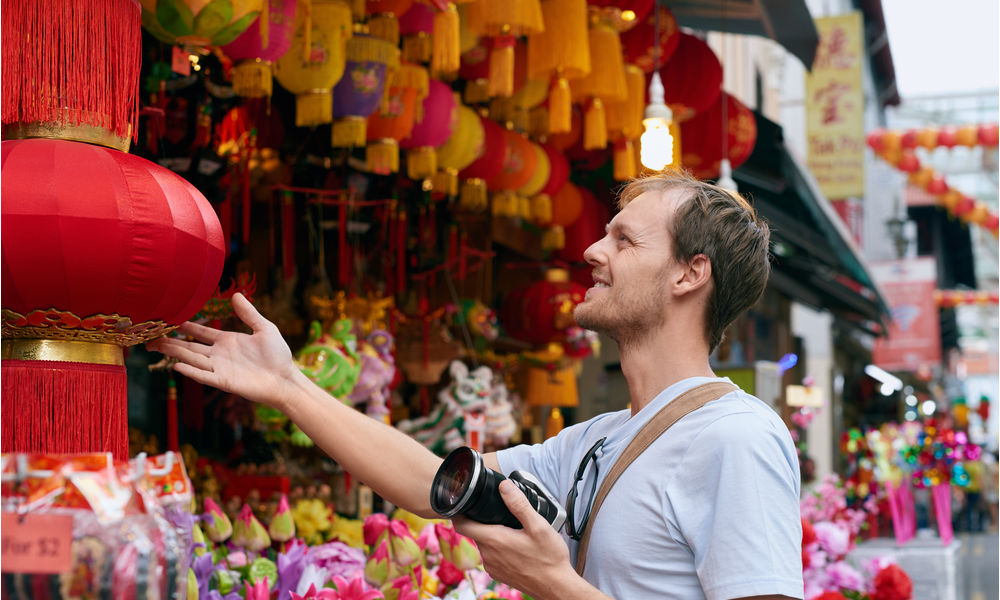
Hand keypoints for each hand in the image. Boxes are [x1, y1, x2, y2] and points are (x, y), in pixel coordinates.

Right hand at [146, 293, 300, 408]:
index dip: (186, 326)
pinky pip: (204, 376)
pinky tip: (177, 365)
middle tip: (150, 334)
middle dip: (170, 341)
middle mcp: (219, 355)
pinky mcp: (224, 382)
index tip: (170, 319)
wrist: (285, 379)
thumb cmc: (277, 355)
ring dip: (174, 353)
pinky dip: (191, 371)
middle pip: (190, 346)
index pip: (201, 332)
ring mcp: (220, 369)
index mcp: (227, 341)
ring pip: (191, 359)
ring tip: (155, 345)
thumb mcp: (264, 329)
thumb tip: (236, 295)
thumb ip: (249, 313)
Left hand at [454, 480, 577, 599]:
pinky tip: (517, 546)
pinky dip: (500, 548)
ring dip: (494, 535)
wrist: (557, 587)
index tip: (465, 503)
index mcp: (494, 540)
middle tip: (502, 513)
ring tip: (513, 529)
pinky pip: (492, 556)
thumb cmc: (549, 559)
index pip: (462, 525)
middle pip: (475, 532)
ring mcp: (493, 567)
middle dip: (485, 521)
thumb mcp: (538, 526)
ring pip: (485, 544)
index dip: (459, 512)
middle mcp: (489, 555)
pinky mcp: (499, 574)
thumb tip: (504, 487)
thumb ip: (519, 505)